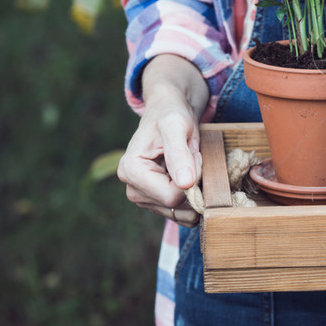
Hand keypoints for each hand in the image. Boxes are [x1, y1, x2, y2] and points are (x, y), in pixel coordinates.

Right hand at [118, 55, 209, 225]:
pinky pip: (181, 213)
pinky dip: (192, 197)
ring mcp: (143, 198)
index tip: (193, 155)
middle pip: (175, 206)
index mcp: (131, 171)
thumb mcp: (177, 126)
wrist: (168, 112)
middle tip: (192, 157)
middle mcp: (132, 189)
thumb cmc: (171, 114)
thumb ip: (179, 154)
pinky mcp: (155, 202)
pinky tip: (187, 176)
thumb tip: (185, 184)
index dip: (192, 177)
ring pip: (181, 212)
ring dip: (194, 191)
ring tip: (188, 165)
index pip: (172, 196)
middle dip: (193, 184)